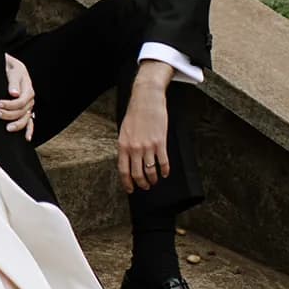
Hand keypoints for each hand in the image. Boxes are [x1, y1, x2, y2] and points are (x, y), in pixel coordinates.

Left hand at [0, 53, 35, 141]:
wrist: (8, 66)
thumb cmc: (8, 66)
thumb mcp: (11, 68)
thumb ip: (13, 80)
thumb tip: (14, 94)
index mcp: (27, 87)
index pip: (21, 101)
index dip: (9, 104)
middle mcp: (29, 98)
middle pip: (22, 111)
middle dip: (9, 114)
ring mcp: (28, 105)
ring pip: (26, 118)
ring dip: (17, 124)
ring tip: (7, 128)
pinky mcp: (25, 110)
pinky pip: (30, 121)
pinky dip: (29, 130)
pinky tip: (26, 138)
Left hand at [118, 64, 171, 192]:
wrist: (146, 99)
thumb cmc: (135, 113)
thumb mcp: (124, 131)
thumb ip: (125, 146)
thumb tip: (128, 160)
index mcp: (123, 145)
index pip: (123, 170)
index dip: (127, 183)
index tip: (130, 189)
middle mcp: (134, 148)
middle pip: (137, 174)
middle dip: (142, 184)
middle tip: (145, 187)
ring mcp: (148, 146)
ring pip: (150, 171)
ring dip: (153, 179)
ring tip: (154, 181)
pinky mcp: (160, 142)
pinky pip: (163, 162)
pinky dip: (165, 170)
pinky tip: (165, 173)